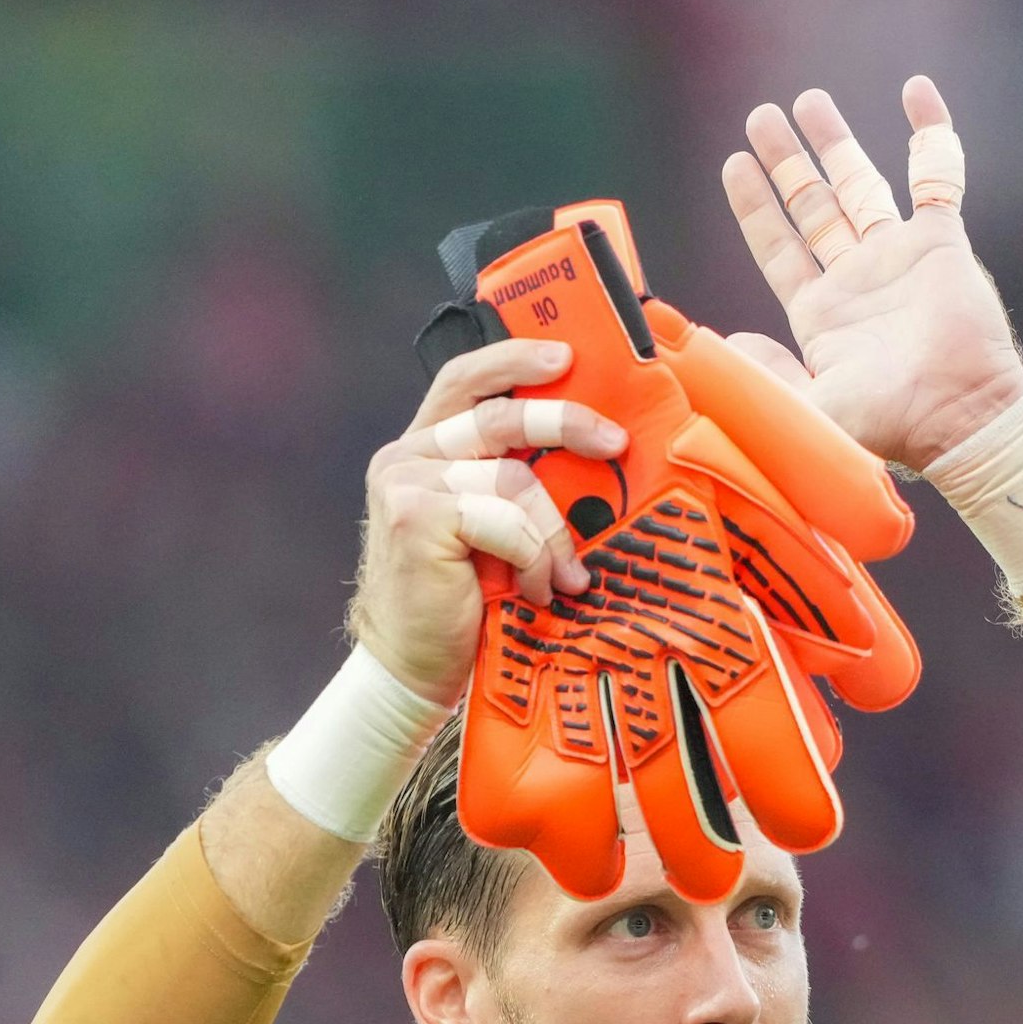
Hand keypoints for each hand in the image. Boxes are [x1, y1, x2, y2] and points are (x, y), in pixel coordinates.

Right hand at [350, 341, 627, 706]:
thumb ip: (511, 483)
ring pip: (514, 480)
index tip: (567, 356)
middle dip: (565, 422)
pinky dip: (532, 558)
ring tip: (561, 577)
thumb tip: (591, 452)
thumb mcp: (489, 529)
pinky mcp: (419, 520)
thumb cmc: (461, 602)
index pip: (465, 380)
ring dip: (551, 536)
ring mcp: (408, 485)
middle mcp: (408, 457)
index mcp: (423, 449)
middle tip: (615, 442)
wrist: (413, 668)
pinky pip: (505, 521)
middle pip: (499, 417)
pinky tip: (533, 591)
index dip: (514, 360)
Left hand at [720, 74, 1022, 474]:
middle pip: (812, 206)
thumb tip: (725, 341)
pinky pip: (937, 176)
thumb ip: (760, 376)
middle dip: (785, 162)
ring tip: (809, 100)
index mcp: (820, 315)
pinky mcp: (941, 244)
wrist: (960, 415)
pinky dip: (931, 133)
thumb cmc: (887, 422)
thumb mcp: (806, 408)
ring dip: (835, 143)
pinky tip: (916, 91)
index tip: (734, 163)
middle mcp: (856, 281)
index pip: (778, 248)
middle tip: (761, 117)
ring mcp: (899, 259)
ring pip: (862, 186)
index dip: (755, 207)